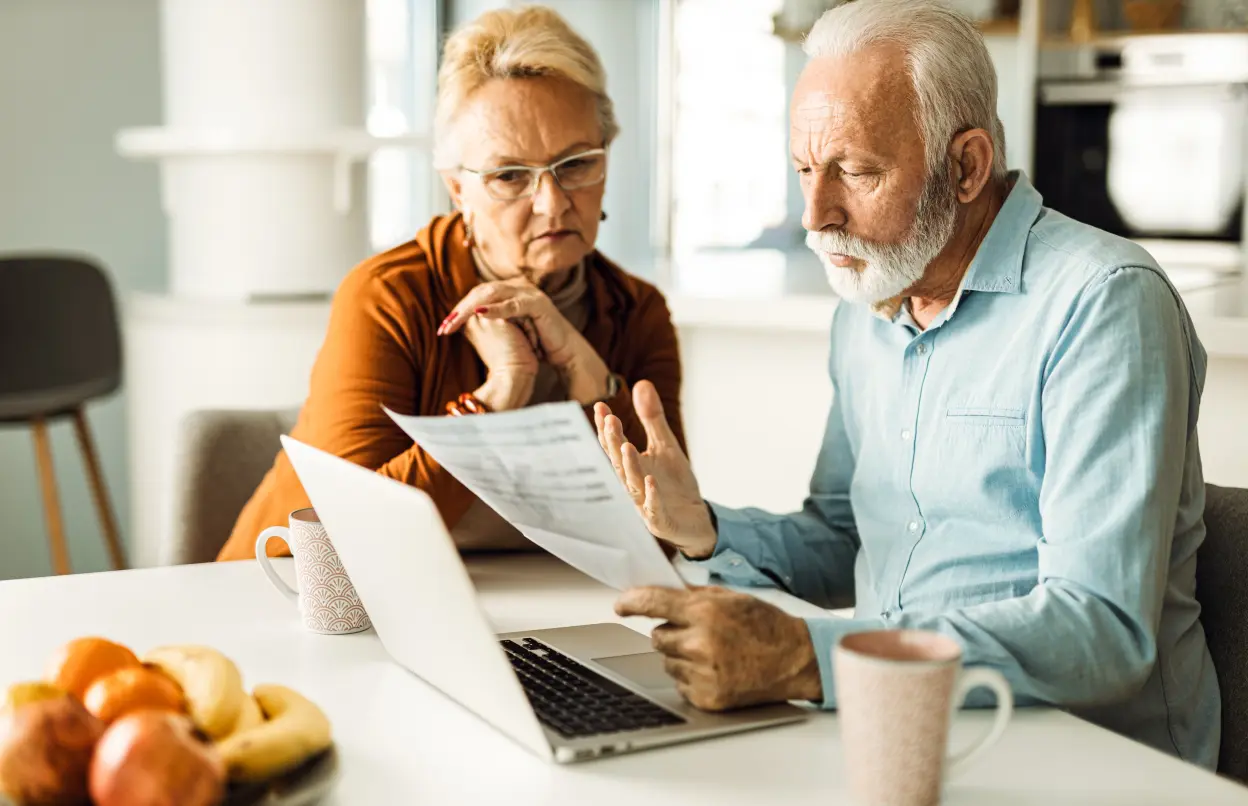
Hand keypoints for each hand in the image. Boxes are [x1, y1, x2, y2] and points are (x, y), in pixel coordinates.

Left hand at [439, 277, 610, 403]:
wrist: (563, 353)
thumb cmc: (536, 343)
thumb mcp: (508, 330)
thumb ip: (489, 322)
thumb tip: (462, 324)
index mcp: (510, 291)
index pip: (478, 294)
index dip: (459, 309)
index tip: (443, 328)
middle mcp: (518, 287)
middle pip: (481, 291)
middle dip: (461, 309)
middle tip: (445, 326)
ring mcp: (529, 293)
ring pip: (493, 293)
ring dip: (471, 307)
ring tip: (456, 320)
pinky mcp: (538, 303)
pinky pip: (513, 304)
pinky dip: (496, 308)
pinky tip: (480, 313)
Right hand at [595, 381, 716, 557]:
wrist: (695, 519)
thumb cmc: (675, 483)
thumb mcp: (666, 445)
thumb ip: (652, 418)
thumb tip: (642, 383)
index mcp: (633, 466)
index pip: (614, 445)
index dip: (606, 428)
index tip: (600, 406)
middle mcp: (633, 485)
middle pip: (619, 463)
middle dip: (613, 443)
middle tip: (609, 420)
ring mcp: (645, 505)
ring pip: (632, 485)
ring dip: (629, 466)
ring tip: (626, 446)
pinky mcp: (660, 521)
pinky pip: (654, 508)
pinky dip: (652, 496)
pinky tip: (651, 481)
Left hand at [615, 586, 821, 709]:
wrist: (795, 660)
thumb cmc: (765, 626)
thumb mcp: (730, 597)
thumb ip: (693, 596)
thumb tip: (659, 593)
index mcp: (706, 612)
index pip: (653, 603)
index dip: (632, 602)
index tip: (621, 605)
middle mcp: (701, 643)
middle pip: (656, 636)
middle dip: (670, 632)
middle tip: (697, 632)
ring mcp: (703, 673)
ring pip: (666, 661)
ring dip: (680, 656)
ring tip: (713, 652)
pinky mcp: (707, 697)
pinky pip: (678, 683)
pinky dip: (691, 676)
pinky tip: (716, 669)